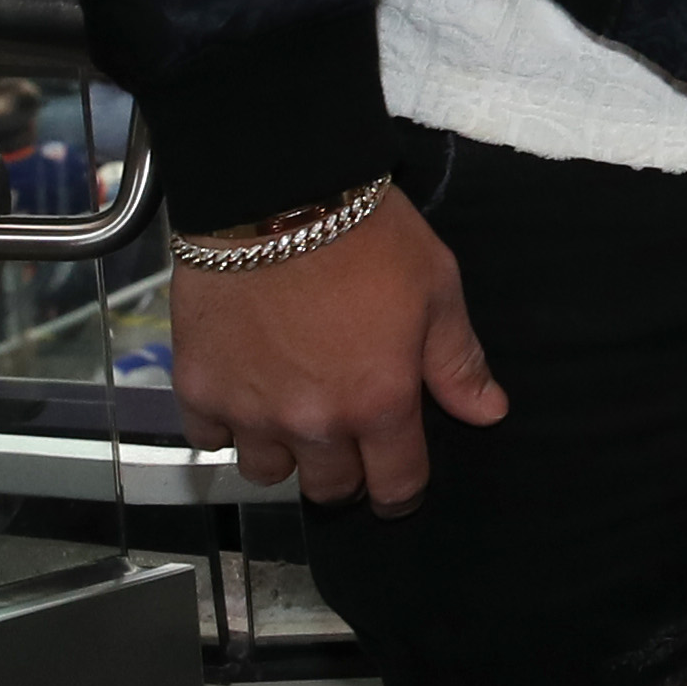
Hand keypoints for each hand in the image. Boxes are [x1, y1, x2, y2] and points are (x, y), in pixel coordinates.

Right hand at [169, 193, 505, 514]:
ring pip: (266, 471)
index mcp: (379, 403)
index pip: (395, 485)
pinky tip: (245, 391)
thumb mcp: (436, 289)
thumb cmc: (365, 234)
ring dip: (284, 452)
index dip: (402, 491)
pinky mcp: (199, 388)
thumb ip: (458, 362)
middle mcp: (313, 422)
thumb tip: (487, 413)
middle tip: (347, 438)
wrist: (275, 194)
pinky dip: (226, 424)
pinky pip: (209, 438)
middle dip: (345, 473)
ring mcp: (250, 410)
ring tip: (293, 411)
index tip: (398, 484)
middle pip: (329, 489)